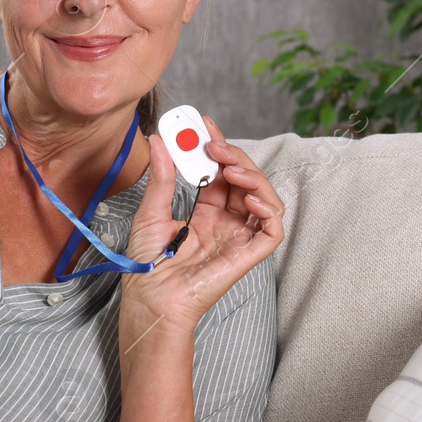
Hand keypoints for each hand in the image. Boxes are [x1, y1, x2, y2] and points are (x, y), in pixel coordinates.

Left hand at [119, 112, 283, 334]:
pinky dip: (269, 211)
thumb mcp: (151, 213)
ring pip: (265, 199)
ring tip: (229, 168)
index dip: (217, 147)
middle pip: (244, 181)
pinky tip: (250, 199)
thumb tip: (160, 140)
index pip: (220, 173)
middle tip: (213, 144)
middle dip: (233, 157)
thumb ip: (160, 178)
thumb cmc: (148, 266)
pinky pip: (272, 230)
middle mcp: (226, 224)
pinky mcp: (248, 256)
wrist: (150, 299)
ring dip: (252, 177)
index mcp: (206, 214)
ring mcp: (239, 238)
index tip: (204, 123)